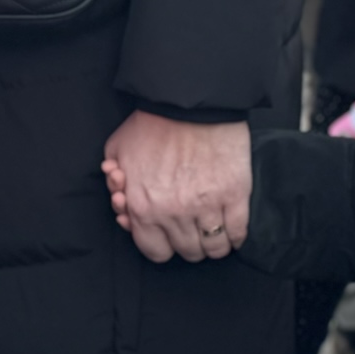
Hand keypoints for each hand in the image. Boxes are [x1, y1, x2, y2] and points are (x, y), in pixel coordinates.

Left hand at [100, 110, 249, 263]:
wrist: (190, 102)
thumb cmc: (153, 123)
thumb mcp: (118, 151)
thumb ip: (117, 182)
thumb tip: (122, 203)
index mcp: (142, 208)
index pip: (156, 251)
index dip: (165, 246)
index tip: (172, 237)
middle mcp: (173, 214)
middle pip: (187, 251)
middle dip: (191, 245)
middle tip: (195, 230)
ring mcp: (206, 206)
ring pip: (214, 247)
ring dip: (215, 244)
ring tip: (216, 232)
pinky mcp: (235, 195)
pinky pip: (237, 231)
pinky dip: (236, 236)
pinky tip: (233, 230)